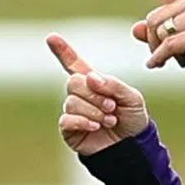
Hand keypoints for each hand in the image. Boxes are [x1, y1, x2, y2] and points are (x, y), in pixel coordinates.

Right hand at [45, 32, 149, 155]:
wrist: (133, 147)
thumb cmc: (133, 120)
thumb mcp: (132, 98)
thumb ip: (113, 84)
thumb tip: (90, 78)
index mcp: (94, 83)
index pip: (74, 64)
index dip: (63, 51)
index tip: (51, 37)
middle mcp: (80, 95)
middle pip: (73, 82)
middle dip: (95, 94)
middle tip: (111, 106)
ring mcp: (73, 111)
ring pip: (72, 102)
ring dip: (94, 111)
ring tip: (110, 120)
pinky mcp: (69, 129)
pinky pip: (66, 119)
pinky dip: (83, 121)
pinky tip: (94, 127)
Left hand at [113, 0, 184, 68]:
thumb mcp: (179, 33)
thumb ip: (157, 30)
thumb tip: (134, 29)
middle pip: (152, 19)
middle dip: (150, 40)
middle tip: (157, 55)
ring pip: (160, 33)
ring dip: (158, 51)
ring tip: (168, 61)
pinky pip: (168, 45)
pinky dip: (158, 57)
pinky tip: (155, 64)